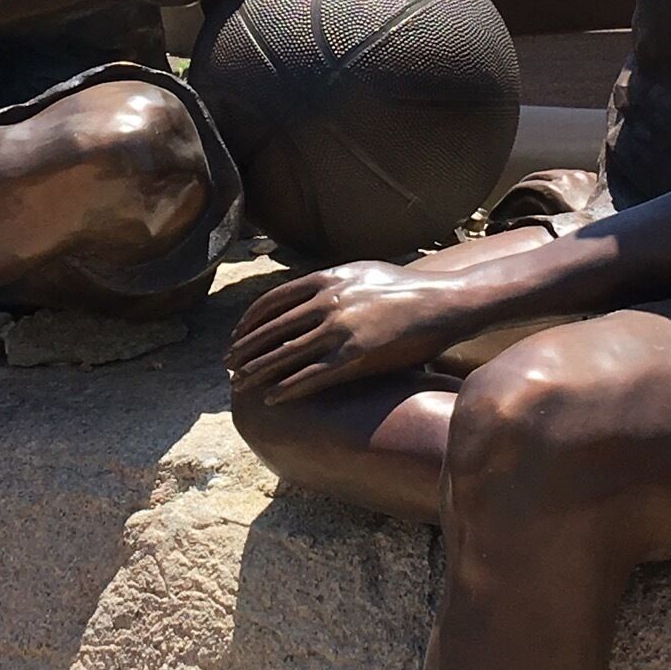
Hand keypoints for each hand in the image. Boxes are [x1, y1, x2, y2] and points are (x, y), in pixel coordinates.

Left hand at [226, 260, 466, 405]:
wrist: (444, 301)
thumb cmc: (407, 287)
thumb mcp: (361, 271)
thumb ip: (332, 281)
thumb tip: (312, 289)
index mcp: (325, 279)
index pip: (273, 301)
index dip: (250, 321)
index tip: (236, 335)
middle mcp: (326, 302)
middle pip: (272, 329)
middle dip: (245, 349)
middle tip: (227, 364)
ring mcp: (339, 330)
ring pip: (285, 355)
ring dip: (257, 371)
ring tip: (239, 384)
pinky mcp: (355, 356)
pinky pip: (311, 377)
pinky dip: (287, 388)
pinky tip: (272, 398)